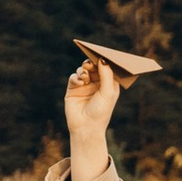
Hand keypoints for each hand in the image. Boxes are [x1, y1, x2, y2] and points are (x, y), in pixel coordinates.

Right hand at [63, 52, 120, 178]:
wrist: (86, 127)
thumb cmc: (101, 112)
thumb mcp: (107, 93)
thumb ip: (106, 75)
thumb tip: (103, 58)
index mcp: (108, 84)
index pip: (107, 67)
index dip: (105, 59)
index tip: (103, 53)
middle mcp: (97, 83)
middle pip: (94, 66)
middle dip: (92, 62)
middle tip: (91, 61)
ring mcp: (85, 85)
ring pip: (83, 69)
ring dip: (84, 69)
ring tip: (86, 75)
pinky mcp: (73, 88)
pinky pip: (74, 76)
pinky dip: (77, 76)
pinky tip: (80, 81)